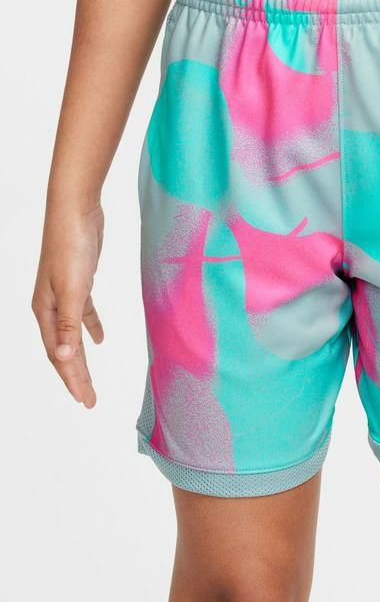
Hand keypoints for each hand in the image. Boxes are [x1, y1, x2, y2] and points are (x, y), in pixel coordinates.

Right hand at [32, 204, 104, 407]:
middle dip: (76, 377)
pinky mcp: (79, 284)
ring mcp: (64, 295)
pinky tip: (100, 339)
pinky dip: (91, 328)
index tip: (85, 401)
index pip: (59, 355)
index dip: (72, 379)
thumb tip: (64, 358)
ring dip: (82, 357)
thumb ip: (69, 323)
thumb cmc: (72, 248)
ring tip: (90, 379)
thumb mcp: (73, 288)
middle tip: (89, 401)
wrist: (76, 212)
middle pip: (64, 350)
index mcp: (46, 312)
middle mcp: (51, 307)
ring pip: (73, 335)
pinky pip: (84, 314)